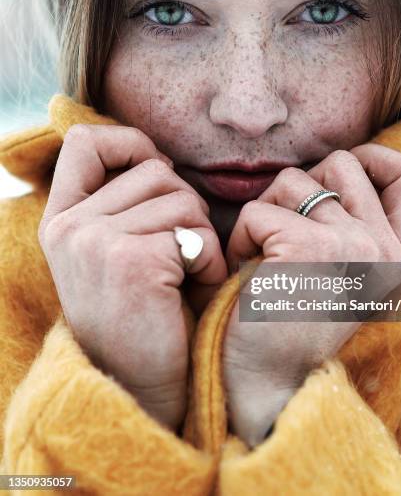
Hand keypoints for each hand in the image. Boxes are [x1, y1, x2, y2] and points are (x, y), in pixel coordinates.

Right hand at [39, 124, 227, 429]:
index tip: (158, 171)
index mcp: (62, 219)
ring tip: (185, 276)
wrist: (140, 385)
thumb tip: (159, 158)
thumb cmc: (141, 313)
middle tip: (179, 254)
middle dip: (186, 207)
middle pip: (156, 170)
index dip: (131, 144)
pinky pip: (198, 234)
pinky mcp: (132, 261)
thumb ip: (121, 203)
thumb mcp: (111, 251)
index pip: (86, 142)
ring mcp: (95, 242)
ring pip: (183, 199)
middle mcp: (70, 227)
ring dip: (201, 237)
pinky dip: (212, 262)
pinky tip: (193, 291)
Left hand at [222, 145, 400, 444]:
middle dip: (301, 188)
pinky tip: (245, 273)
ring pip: (293, 180)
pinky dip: (239, 237)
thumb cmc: (289, 322)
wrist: (266, 385)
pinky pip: (257, 210)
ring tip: (261, 259)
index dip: (373, 160)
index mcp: (394, 253)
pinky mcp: (306, 248)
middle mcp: (382, 247)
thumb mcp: (339, 272)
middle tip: (282, 233)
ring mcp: (351, 245)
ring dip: (265, 213)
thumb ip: (350, 224)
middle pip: (342, 162)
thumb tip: (327, 172)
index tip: (334, 185)